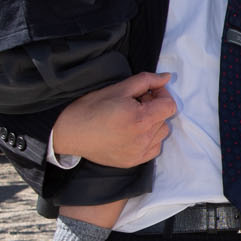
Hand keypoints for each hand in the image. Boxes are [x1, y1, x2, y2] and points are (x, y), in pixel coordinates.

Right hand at [52, 71, 175, 168]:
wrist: (70, 133)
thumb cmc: (90, 108)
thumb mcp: (118, 89)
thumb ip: (146, 81)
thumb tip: (167, 78)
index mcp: (140, 119)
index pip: (170, 106)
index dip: (162, 95)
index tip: (148, 93)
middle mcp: (143, 138)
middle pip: (165, 119)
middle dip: (155, 108)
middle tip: (135, 103)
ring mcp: (139, 153)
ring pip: (161, 134)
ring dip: (153, 124)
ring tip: (133, 119)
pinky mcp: (134, 161)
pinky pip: (153, 148)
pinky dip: (148, 139)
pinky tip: (132, 133)